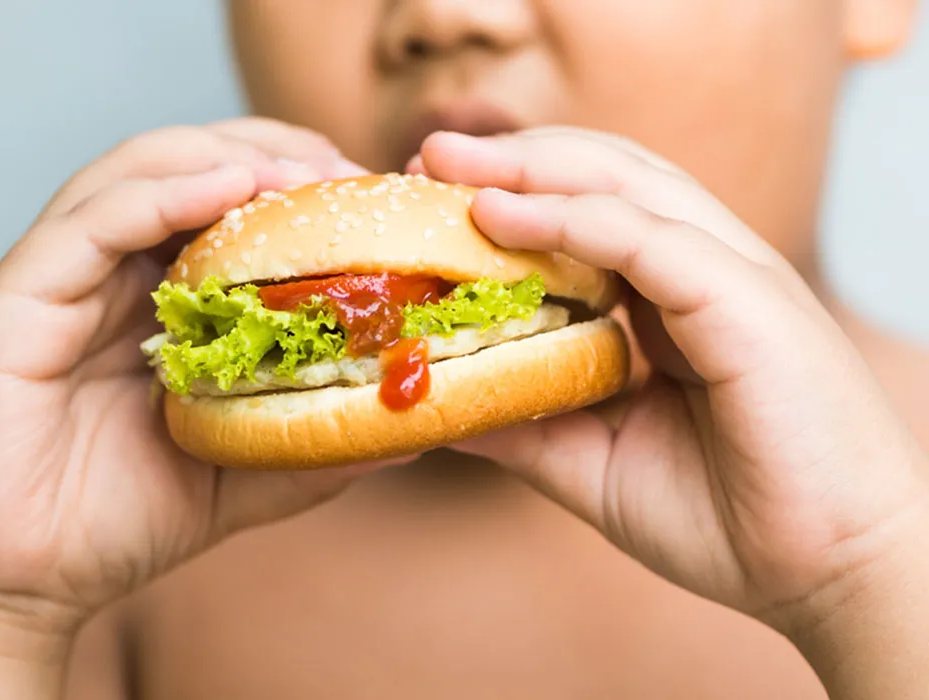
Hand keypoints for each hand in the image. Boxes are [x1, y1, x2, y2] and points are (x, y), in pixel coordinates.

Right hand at [0, 118, 393, 643]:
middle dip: (274, 154)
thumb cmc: (115, 523)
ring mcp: (69, 277)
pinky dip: (166, 192)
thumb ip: (310, 448)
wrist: (10, 580)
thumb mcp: (240, 480)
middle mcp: (116, 276)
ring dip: (227, 155)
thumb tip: (404, 427)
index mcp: (162, 305)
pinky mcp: (24, 291)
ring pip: (143, 170)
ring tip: (299, 170)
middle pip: (192, 168)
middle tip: (344, 171)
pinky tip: (231, 186)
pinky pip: (95, 218)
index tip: (372, 195)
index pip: (231, 212)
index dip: (300, 189)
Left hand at [411, 128, 928, 634]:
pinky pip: (649, 240)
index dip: (513, 193)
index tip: (432, 195)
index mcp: (675, 302)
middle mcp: (705, 272)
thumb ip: (530, 420)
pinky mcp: (748, 304)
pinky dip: (572, 219)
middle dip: (513, 158)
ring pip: (626, 186)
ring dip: (531, 168)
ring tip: (448, 164)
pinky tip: (502, 215)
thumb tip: (441, 398)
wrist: (834, 575)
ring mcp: (732, 279)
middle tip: (429, 155)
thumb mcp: (597, 463)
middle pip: (604, 176)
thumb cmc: (733, 521)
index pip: (591, 212)